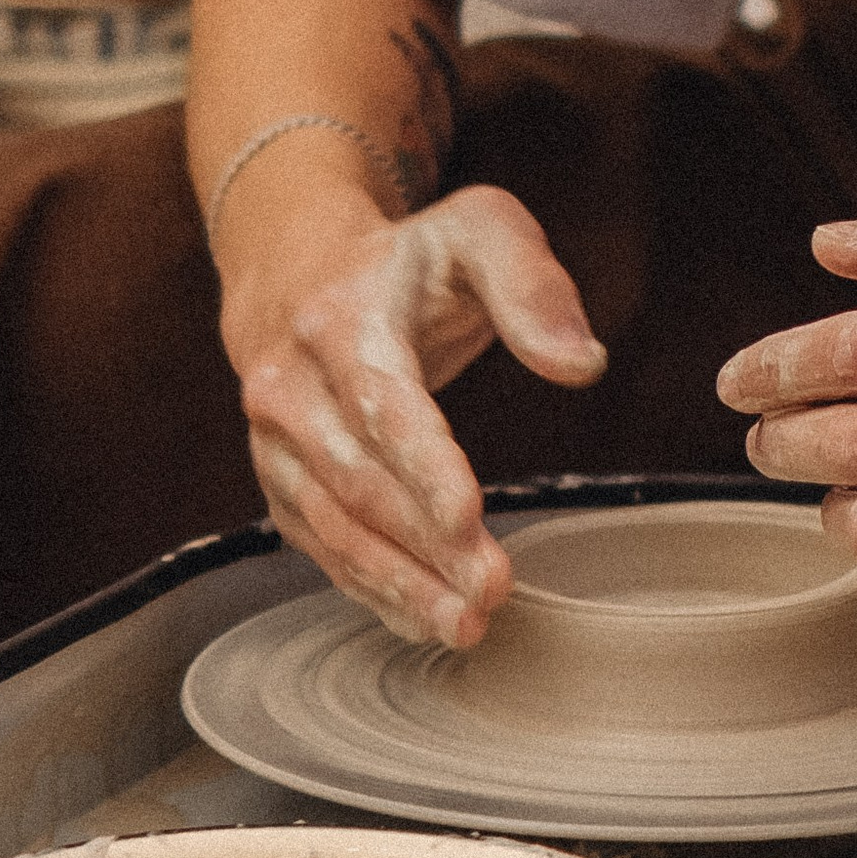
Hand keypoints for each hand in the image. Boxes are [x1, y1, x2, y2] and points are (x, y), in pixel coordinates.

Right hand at [221, 181, 605, 645]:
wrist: (296, 276)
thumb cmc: (409, 260)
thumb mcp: (481, 232)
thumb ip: (533, 286)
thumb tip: (581, 364)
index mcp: (340, 319)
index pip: (383, 403)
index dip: (425, 467)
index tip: (472, 520)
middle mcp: (289, 385)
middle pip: (360, 481)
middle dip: (425, 544)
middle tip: (492, 591)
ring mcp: (274, 442)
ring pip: (334, 527)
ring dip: (398, 584)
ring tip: (466, 625)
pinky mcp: (279, 483)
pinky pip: (322, 546)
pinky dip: (372, 589)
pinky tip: (423, 620)